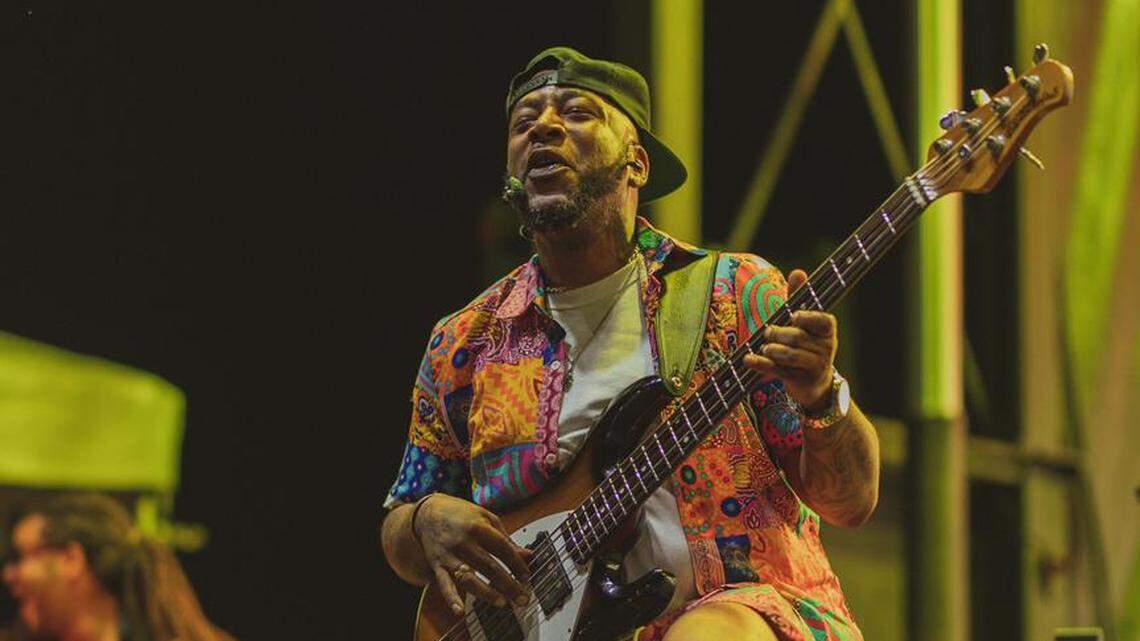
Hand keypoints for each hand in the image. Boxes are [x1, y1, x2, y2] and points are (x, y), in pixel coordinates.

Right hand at [415, 494, 532, 613]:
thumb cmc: (460, 514)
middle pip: (489, 567)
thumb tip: (527, 555)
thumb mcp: (486, 518)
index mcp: (478, 528)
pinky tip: (459, 611)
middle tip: (522, 598)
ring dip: (486, 593)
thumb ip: (506, 539)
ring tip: (501, 602)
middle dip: (508, 585)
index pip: (502, 549)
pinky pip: (444, 585)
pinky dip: (451, 599)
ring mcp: (449, 556)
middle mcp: (463, 542)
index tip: (527, 576)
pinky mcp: (438, 566)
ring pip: (469, 578)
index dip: (517, 564)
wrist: (427, 514)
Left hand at [742, 268, 836, 411]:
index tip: (794, 316)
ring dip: (772, 349)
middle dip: (779, 333)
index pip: (823, 320)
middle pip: (799, 337)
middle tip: (768, 331)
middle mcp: (825, 348)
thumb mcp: (804, 321)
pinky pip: (779, 371)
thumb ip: (798, 297)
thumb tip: (798, 271)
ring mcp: (814, 366)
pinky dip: (761, 364)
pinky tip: (748, 359)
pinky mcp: (800, 381)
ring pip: (791, 356)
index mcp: (827, 330)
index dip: (808, 317)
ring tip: (764, 347)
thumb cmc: (806, 343)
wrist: (814, 382)